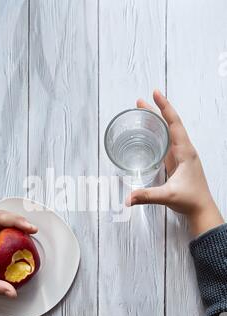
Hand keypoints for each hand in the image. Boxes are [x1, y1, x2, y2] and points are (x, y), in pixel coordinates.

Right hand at [128, 90, 223, 235]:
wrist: (201, 209)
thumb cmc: (191, 200)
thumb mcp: (167, 196)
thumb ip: (146, 196)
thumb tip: (127, 198)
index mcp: (185, 152)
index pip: (174, 123)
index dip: (164, 107)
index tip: (155, 94)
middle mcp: (183, 150)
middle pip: (168, 124)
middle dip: (154, 111)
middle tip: (139, 102)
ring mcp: (180, 156)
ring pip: (167, 133)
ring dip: (155, 122)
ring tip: (141, 114)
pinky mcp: (176, 163)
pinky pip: (166, 143)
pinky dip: (156, 135)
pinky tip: (148, 136)